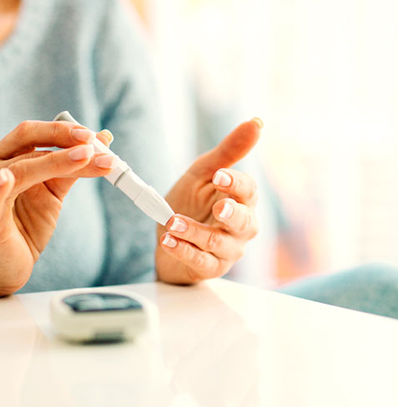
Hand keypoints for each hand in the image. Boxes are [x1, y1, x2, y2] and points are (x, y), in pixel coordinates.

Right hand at [0, 120, 113, 297]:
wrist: (3, 269)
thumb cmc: (25, 228)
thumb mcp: (53, 194)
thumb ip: (73, 168)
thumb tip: (103, 141)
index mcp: (3, 158)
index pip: (32, 133)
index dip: (62, 130)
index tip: (93, 135)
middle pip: (27, 144)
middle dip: (62, 139)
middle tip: (91, 142)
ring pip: (22, 169)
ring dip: (57, 162)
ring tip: (86, 158)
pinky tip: (7, 178)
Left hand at [156, 119, 261, 283]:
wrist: (169, 236)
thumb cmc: (191, 203)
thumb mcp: (204, 173)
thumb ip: (228, 152)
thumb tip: (256, 122)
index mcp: (242, 201)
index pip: (248, 192)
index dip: (236, 184)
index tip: (219, 175)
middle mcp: (240, 227)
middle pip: (245, 222)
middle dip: (232, 214)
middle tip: (218, 207)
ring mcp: (227, 250)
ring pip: (219, 243)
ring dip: (196, 232)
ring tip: (173, 222)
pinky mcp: (209, 267)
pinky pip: (199, 260)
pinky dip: (183, 250)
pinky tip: (168, 241)